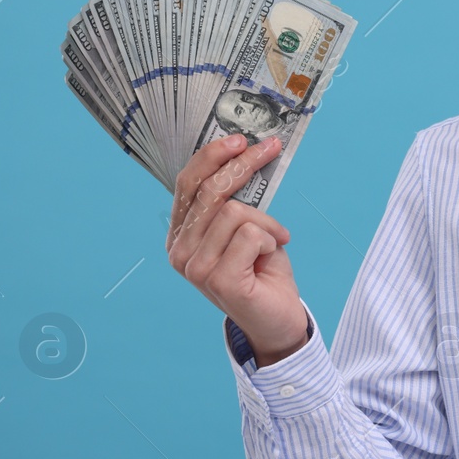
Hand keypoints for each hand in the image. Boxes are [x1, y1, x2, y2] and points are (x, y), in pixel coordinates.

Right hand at [166, 135, 307, 364]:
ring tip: (274, 240)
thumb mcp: (247, 228)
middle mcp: (180, 251)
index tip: (240, 139)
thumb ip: (236, 201)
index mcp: (181, 235)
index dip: (211, 156)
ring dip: (266, 222)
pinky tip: (271, 256)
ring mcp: (195, 267)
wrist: (278, 319)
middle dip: (245, 163)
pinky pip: (251, 233)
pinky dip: (271, 238)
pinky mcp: (218, 278)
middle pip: (209, 191)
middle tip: (271, 147)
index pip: (187, 184)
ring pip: (236, 212)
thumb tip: (246, 155)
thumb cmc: (262, 271)